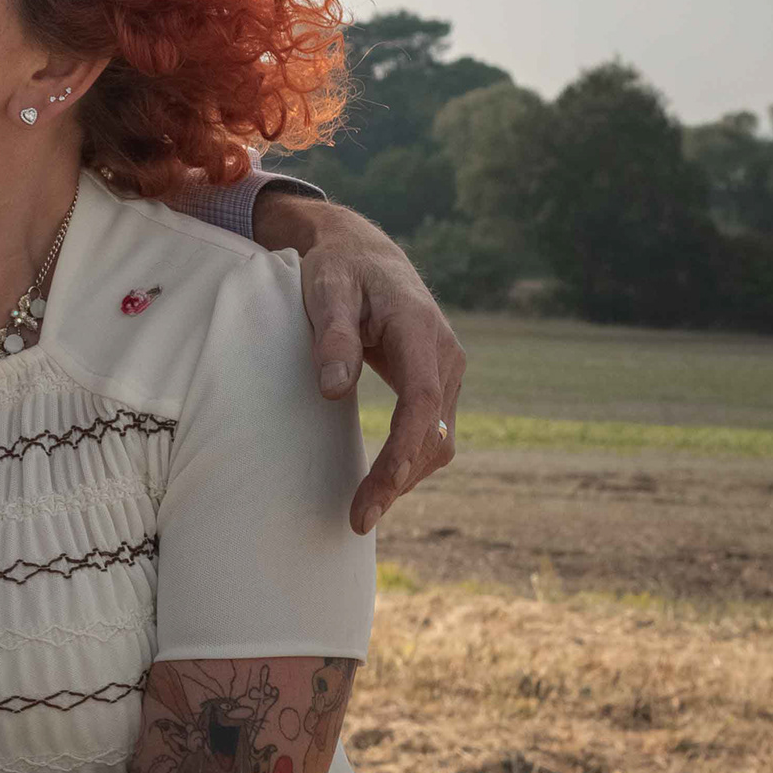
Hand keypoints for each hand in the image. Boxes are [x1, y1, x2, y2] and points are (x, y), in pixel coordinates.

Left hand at [251, 192, 464, 533]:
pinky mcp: (435, 384)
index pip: (421, 402)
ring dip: (406, 477)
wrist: (363, 254)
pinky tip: (380, 484)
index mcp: (421, 329)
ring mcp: (445, 372)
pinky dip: (408, 461)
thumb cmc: (339, 270)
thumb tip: (334, 392)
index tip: (379, 489)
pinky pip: (430, 433)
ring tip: (364, 511)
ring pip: (438, 440)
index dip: (403, 449)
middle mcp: (445, 355)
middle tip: (357, 518)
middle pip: (433, 432)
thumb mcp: (327, 291)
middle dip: (399, 479)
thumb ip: (333, 337)